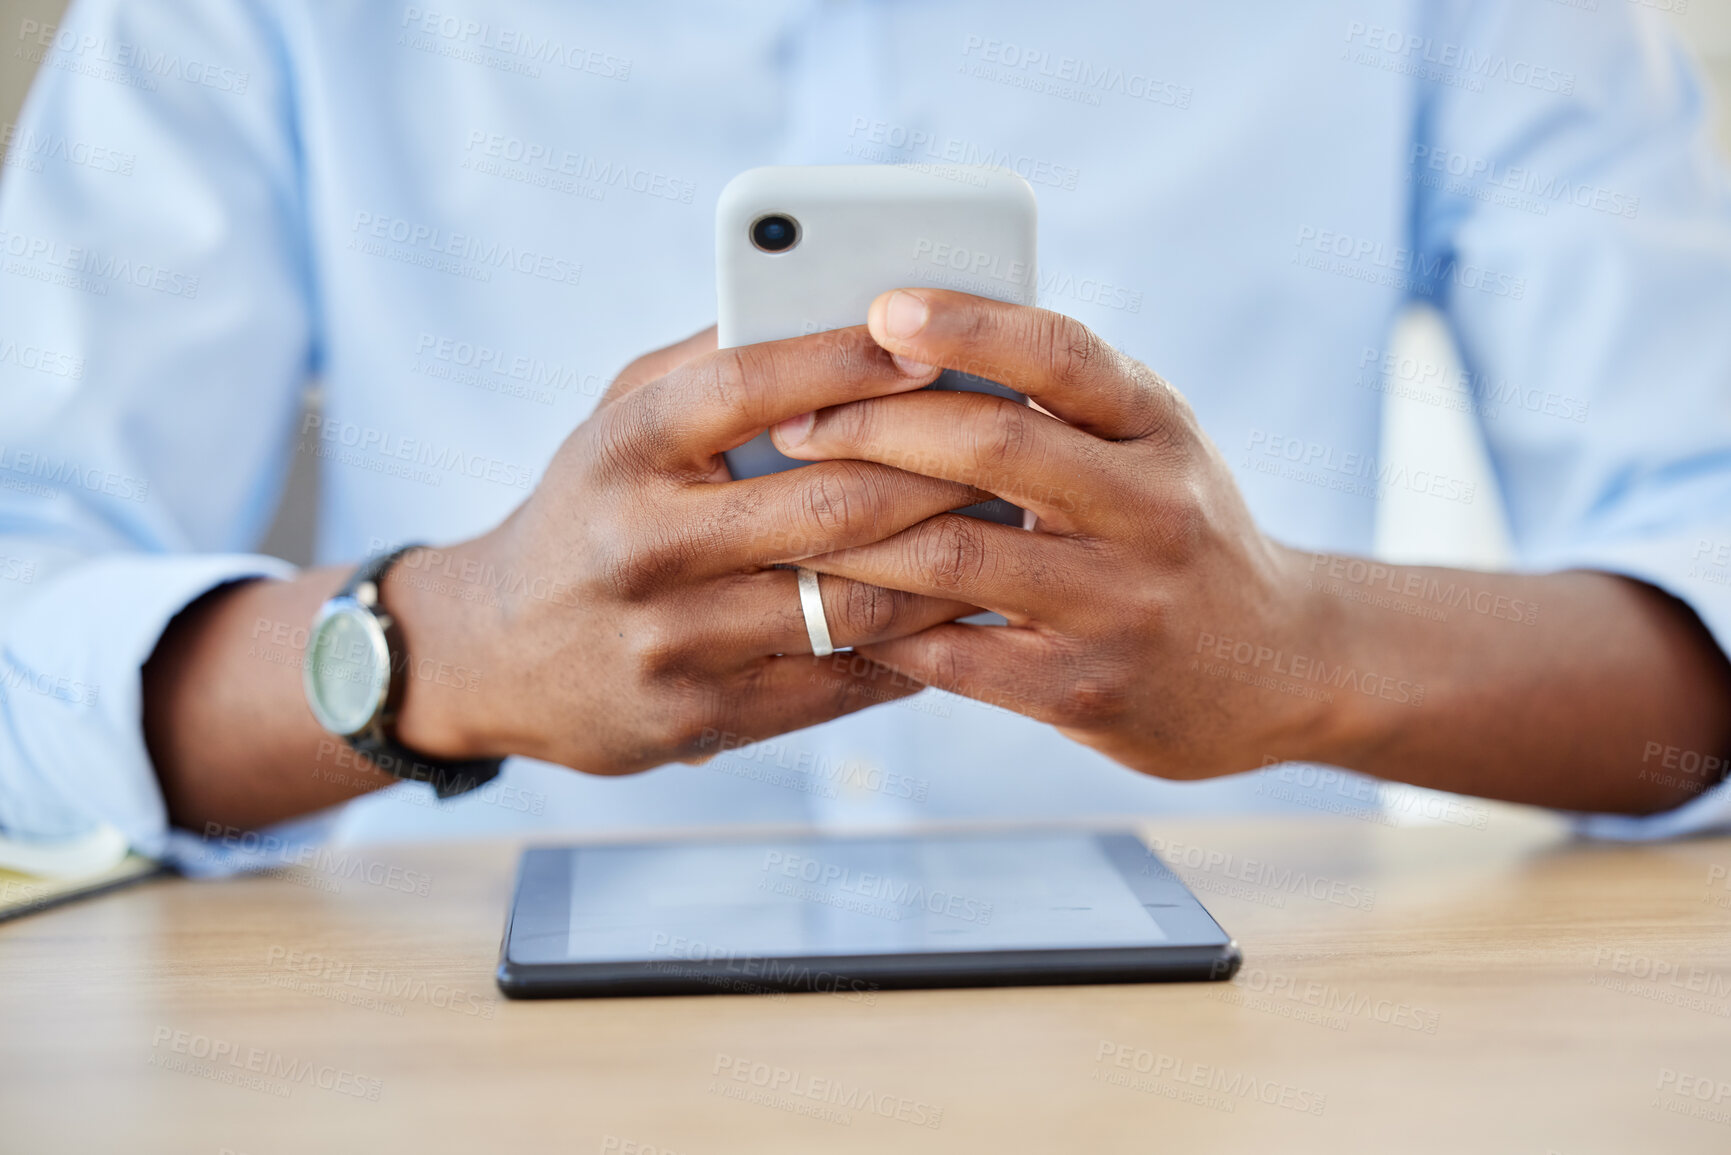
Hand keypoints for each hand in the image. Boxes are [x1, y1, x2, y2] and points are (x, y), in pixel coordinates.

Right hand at [388, 325, 986, 773]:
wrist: (492, 652)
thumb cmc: (590, 508)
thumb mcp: (618, 420)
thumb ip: (714, 364)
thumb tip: (842, 309)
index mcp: (623, 450)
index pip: (748, 388)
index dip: (848, 362)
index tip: (933, 346)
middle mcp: (641, 546)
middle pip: (827, 505)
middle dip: (938, 474)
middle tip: (1016, 450)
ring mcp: (671, 643)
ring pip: (851, 604)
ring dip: (948, 571)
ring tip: (1011, 535)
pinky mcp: (699, 720)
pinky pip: (838, 683)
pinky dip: (913, 651)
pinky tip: (961, 619)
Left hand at [769, 289, 1342, 778]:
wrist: (1283, 666)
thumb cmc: (1178, 531)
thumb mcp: (1151, 446)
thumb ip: (1059, 404)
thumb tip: (900, 349)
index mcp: (1159, 426)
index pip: (1060, 351)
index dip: (967, 324)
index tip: (880, 307)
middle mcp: (1153, 507)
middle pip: (993, 445)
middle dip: (873, 427)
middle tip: (792, 426)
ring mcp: (1123, 605)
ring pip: (956, 555)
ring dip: (853, 536)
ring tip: (788, 518)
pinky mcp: (1088, 690)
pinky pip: (957, 654)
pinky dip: (884, 628)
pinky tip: (836, 607)